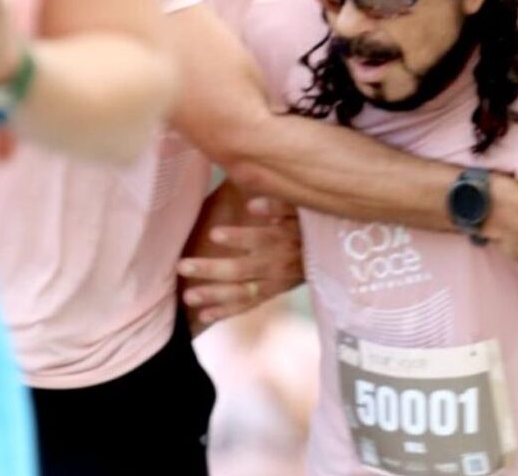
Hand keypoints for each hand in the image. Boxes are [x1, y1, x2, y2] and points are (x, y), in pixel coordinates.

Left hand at [178, 196, 303, 329]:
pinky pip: (248, 306)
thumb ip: (278, 203)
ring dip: (214, 295)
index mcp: (282, 239)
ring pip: (242, 293)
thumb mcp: (300, 208)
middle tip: (182, 266)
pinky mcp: (272, 294)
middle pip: (242, 269)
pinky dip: (226, 312)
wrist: (335, 254)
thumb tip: (252, 203)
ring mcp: (274, 284)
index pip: (259, 239)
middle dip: (211, 269)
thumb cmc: (309, 223)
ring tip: (188, 296)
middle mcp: (277, 265)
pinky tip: (204, 315)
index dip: (238, 238)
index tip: (214, 234)